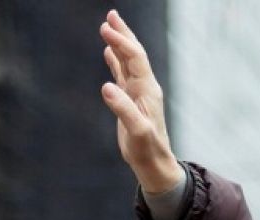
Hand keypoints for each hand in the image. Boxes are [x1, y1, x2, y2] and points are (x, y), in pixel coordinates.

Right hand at [99, 10, 182, 193]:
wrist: (154, 164)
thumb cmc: (148, 150)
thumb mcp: (137, 131)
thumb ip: (123, 109)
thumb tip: (107, 87)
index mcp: (147, 91)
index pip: (135, 59)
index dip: (122, 43)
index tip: (105, 30)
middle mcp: (144, 87)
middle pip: (134, 53)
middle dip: (123, 34)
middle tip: (110, 15)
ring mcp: (137, 93)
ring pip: (127, 61)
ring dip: (119, 43)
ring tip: (108, 26)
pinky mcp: (130, 101)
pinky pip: (122, 74)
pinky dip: (115, 61)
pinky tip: (108, 52)